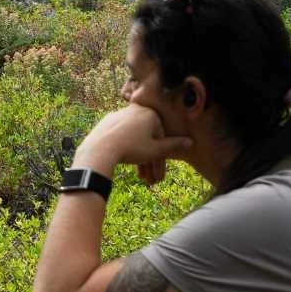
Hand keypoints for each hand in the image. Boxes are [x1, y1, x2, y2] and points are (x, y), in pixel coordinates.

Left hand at [74, 104, 191, 187]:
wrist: (99, 149)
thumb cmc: (131, 148)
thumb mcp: (155, 150)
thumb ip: (173, 145)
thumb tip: (191, 142)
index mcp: (150, 113)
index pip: (160, 139)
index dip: (161, 161)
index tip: (159, 177)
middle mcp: (135, 110)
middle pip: (147, 140)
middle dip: (150, 162)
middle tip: (149, 181)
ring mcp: (119, 116)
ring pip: (134, 139)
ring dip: (139, 159)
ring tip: (140, 177)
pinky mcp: (107, 123)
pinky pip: (122, 136)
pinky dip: (126, 149)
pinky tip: (126, 162)